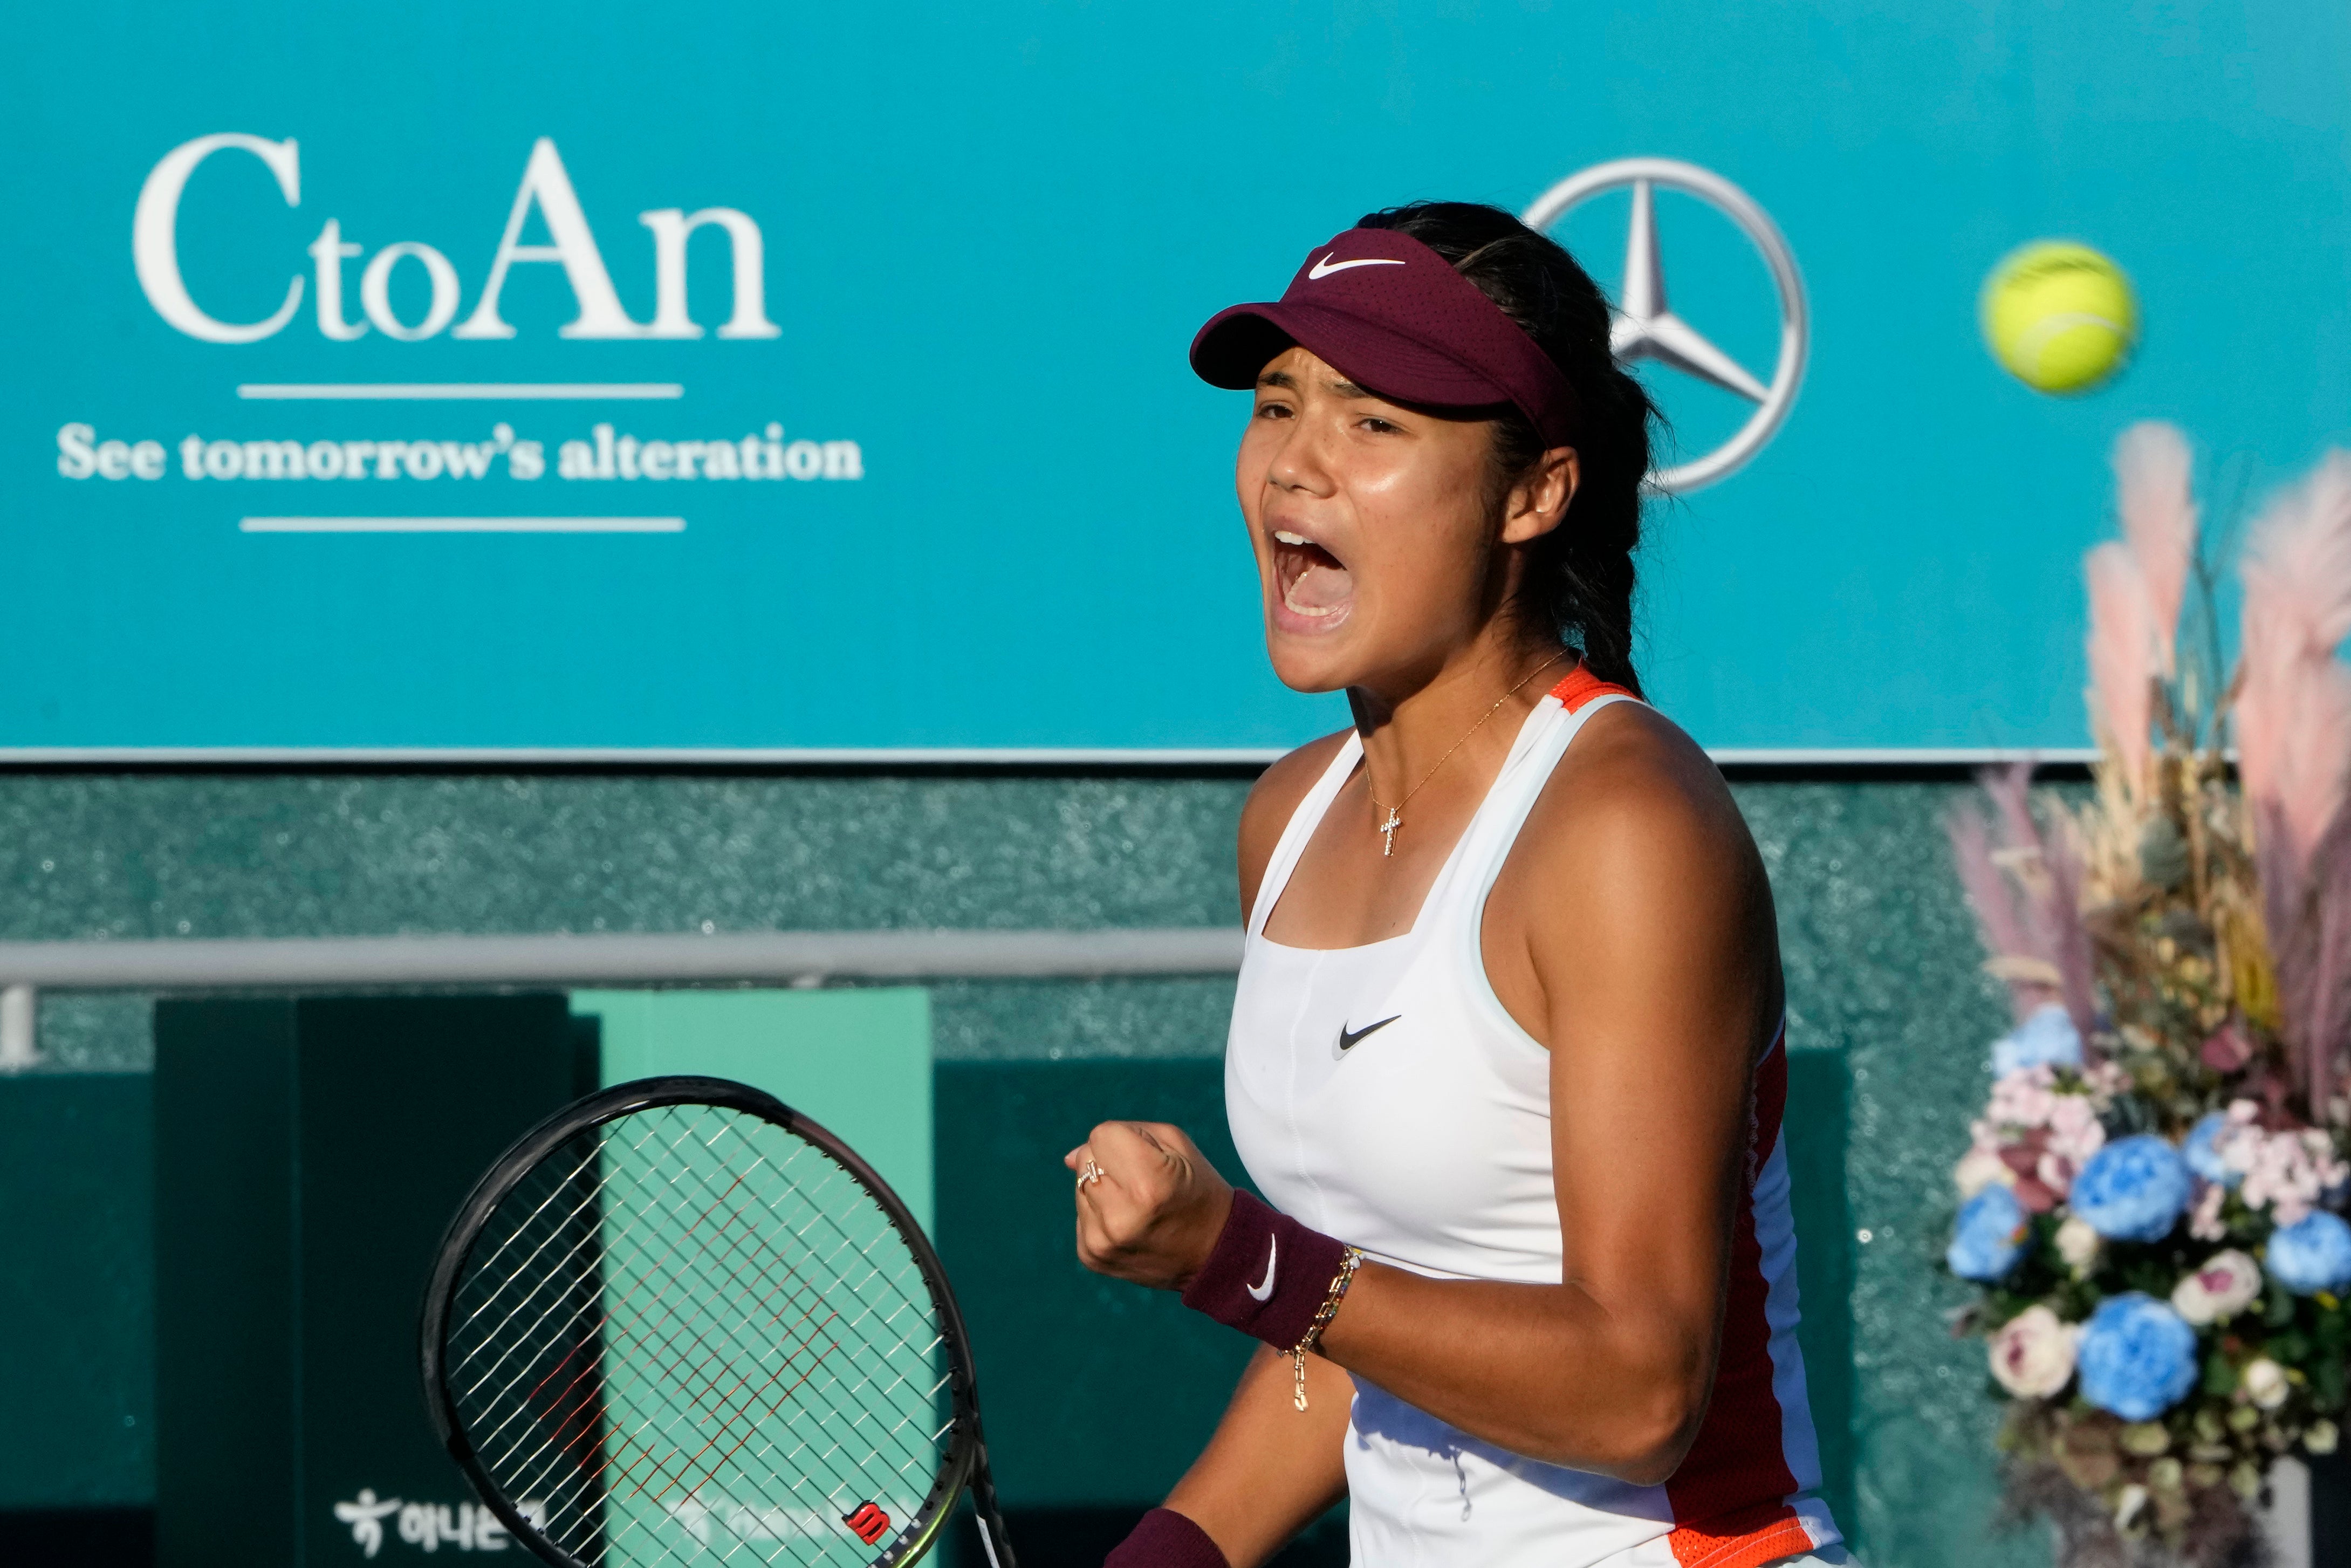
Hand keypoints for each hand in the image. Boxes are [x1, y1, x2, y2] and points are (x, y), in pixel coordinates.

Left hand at [1065, 1121, 1235, 1290]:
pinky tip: (1128, 1223)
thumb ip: (1125, 1134)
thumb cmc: (1198, 1190)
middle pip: (1086, 1160)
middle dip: (1110, 1162)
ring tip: (1136, 1204)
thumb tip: (1070, 1157)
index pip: (1101, 1135)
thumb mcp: (1176, 1146)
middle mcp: (1120, 1217)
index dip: (1124, 1139)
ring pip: (1080, 1187)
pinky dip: (1100, 1214)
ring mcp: (1103, 1241)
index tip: (1147, 1157)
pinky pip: (1081, 1215)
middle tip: (1143, 1182)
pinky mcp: (1092, 1257)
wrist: (1213, 1253)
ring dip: (1103, 1188)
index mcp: (1147, 1184)